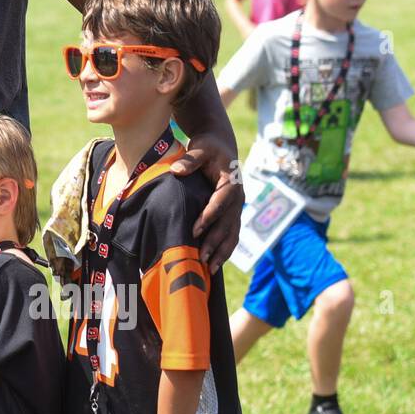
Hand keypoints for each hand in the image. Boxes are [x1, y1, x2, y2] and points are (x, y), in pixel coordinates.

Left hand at [170, 130, 242, 271]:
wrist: (221, 145)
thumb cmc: (208, 147)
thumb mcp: (200, 148)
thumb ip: (190, 160)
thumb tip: (176, 170)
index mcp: (231, 182)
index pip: (221, 202)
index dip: (209, 217)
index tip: (195, 230)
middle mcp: (238, 198)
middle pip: (228, 223)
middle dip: (215, 242)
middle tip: (201, 257)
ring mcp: (237, 208)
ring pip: (232, 234)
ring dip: (222, 251)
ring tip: (208, 268)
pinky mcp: (232, 214)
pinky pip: (231, 235)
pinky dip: (224, 249)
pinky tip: (213, 263)